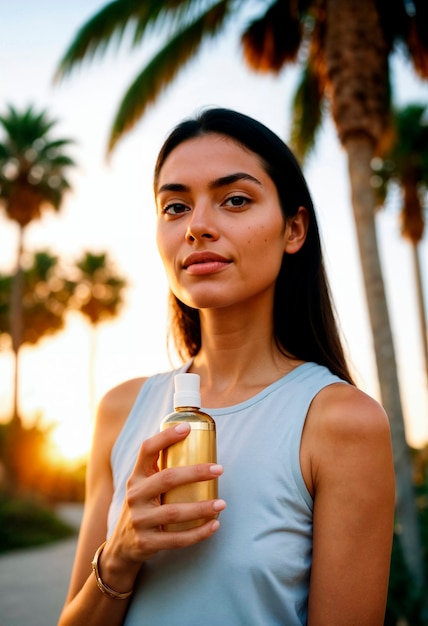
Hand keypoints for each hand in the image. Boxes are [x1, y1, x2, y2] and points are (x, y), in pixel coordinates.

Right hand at [100, 423, 224, 587]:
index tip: (188, 427)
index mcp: (136, 477)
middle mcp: (135, 496)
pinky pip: (176, 539)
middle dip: (196, 472)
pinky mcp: (146, 543)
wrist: (122, 546)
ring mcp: (139, 520)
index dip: (166, 437)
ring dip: (201, 507)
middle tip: (219, 469)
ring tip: (222, 503)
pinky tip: (214, 525)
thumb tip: (198, 445)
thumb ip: (161, 470)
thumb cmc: (144, 507)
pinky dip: (198, 533)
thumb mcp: (144, 486)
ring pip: (174, 512)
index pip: (147, 450)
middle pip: (167, 478)